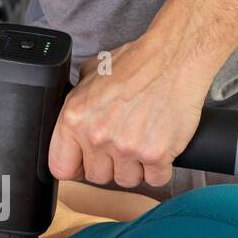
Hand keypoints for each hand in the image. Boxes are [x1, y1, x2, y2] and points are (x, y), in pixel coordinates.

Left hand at [49, 35, 206, 188]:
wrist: (175, 57)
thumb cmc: (138, 63)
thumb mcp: (94, 74)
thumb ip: (79, 99)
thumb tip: (73, 115)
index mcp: (75, 118)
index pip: (61, 167)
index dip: (76, 166)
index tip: (86, 162)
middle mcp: (97, 136)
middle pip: (96, 177)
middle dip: (110, 165)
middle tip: (123, 144)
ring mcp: (126, 147)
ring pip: (125, 180)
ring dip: (135, 168)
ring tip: (144, 141)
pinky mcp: (155, 154)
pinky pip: (155, 179)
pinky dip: (160, 168)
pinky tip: (161, 147)